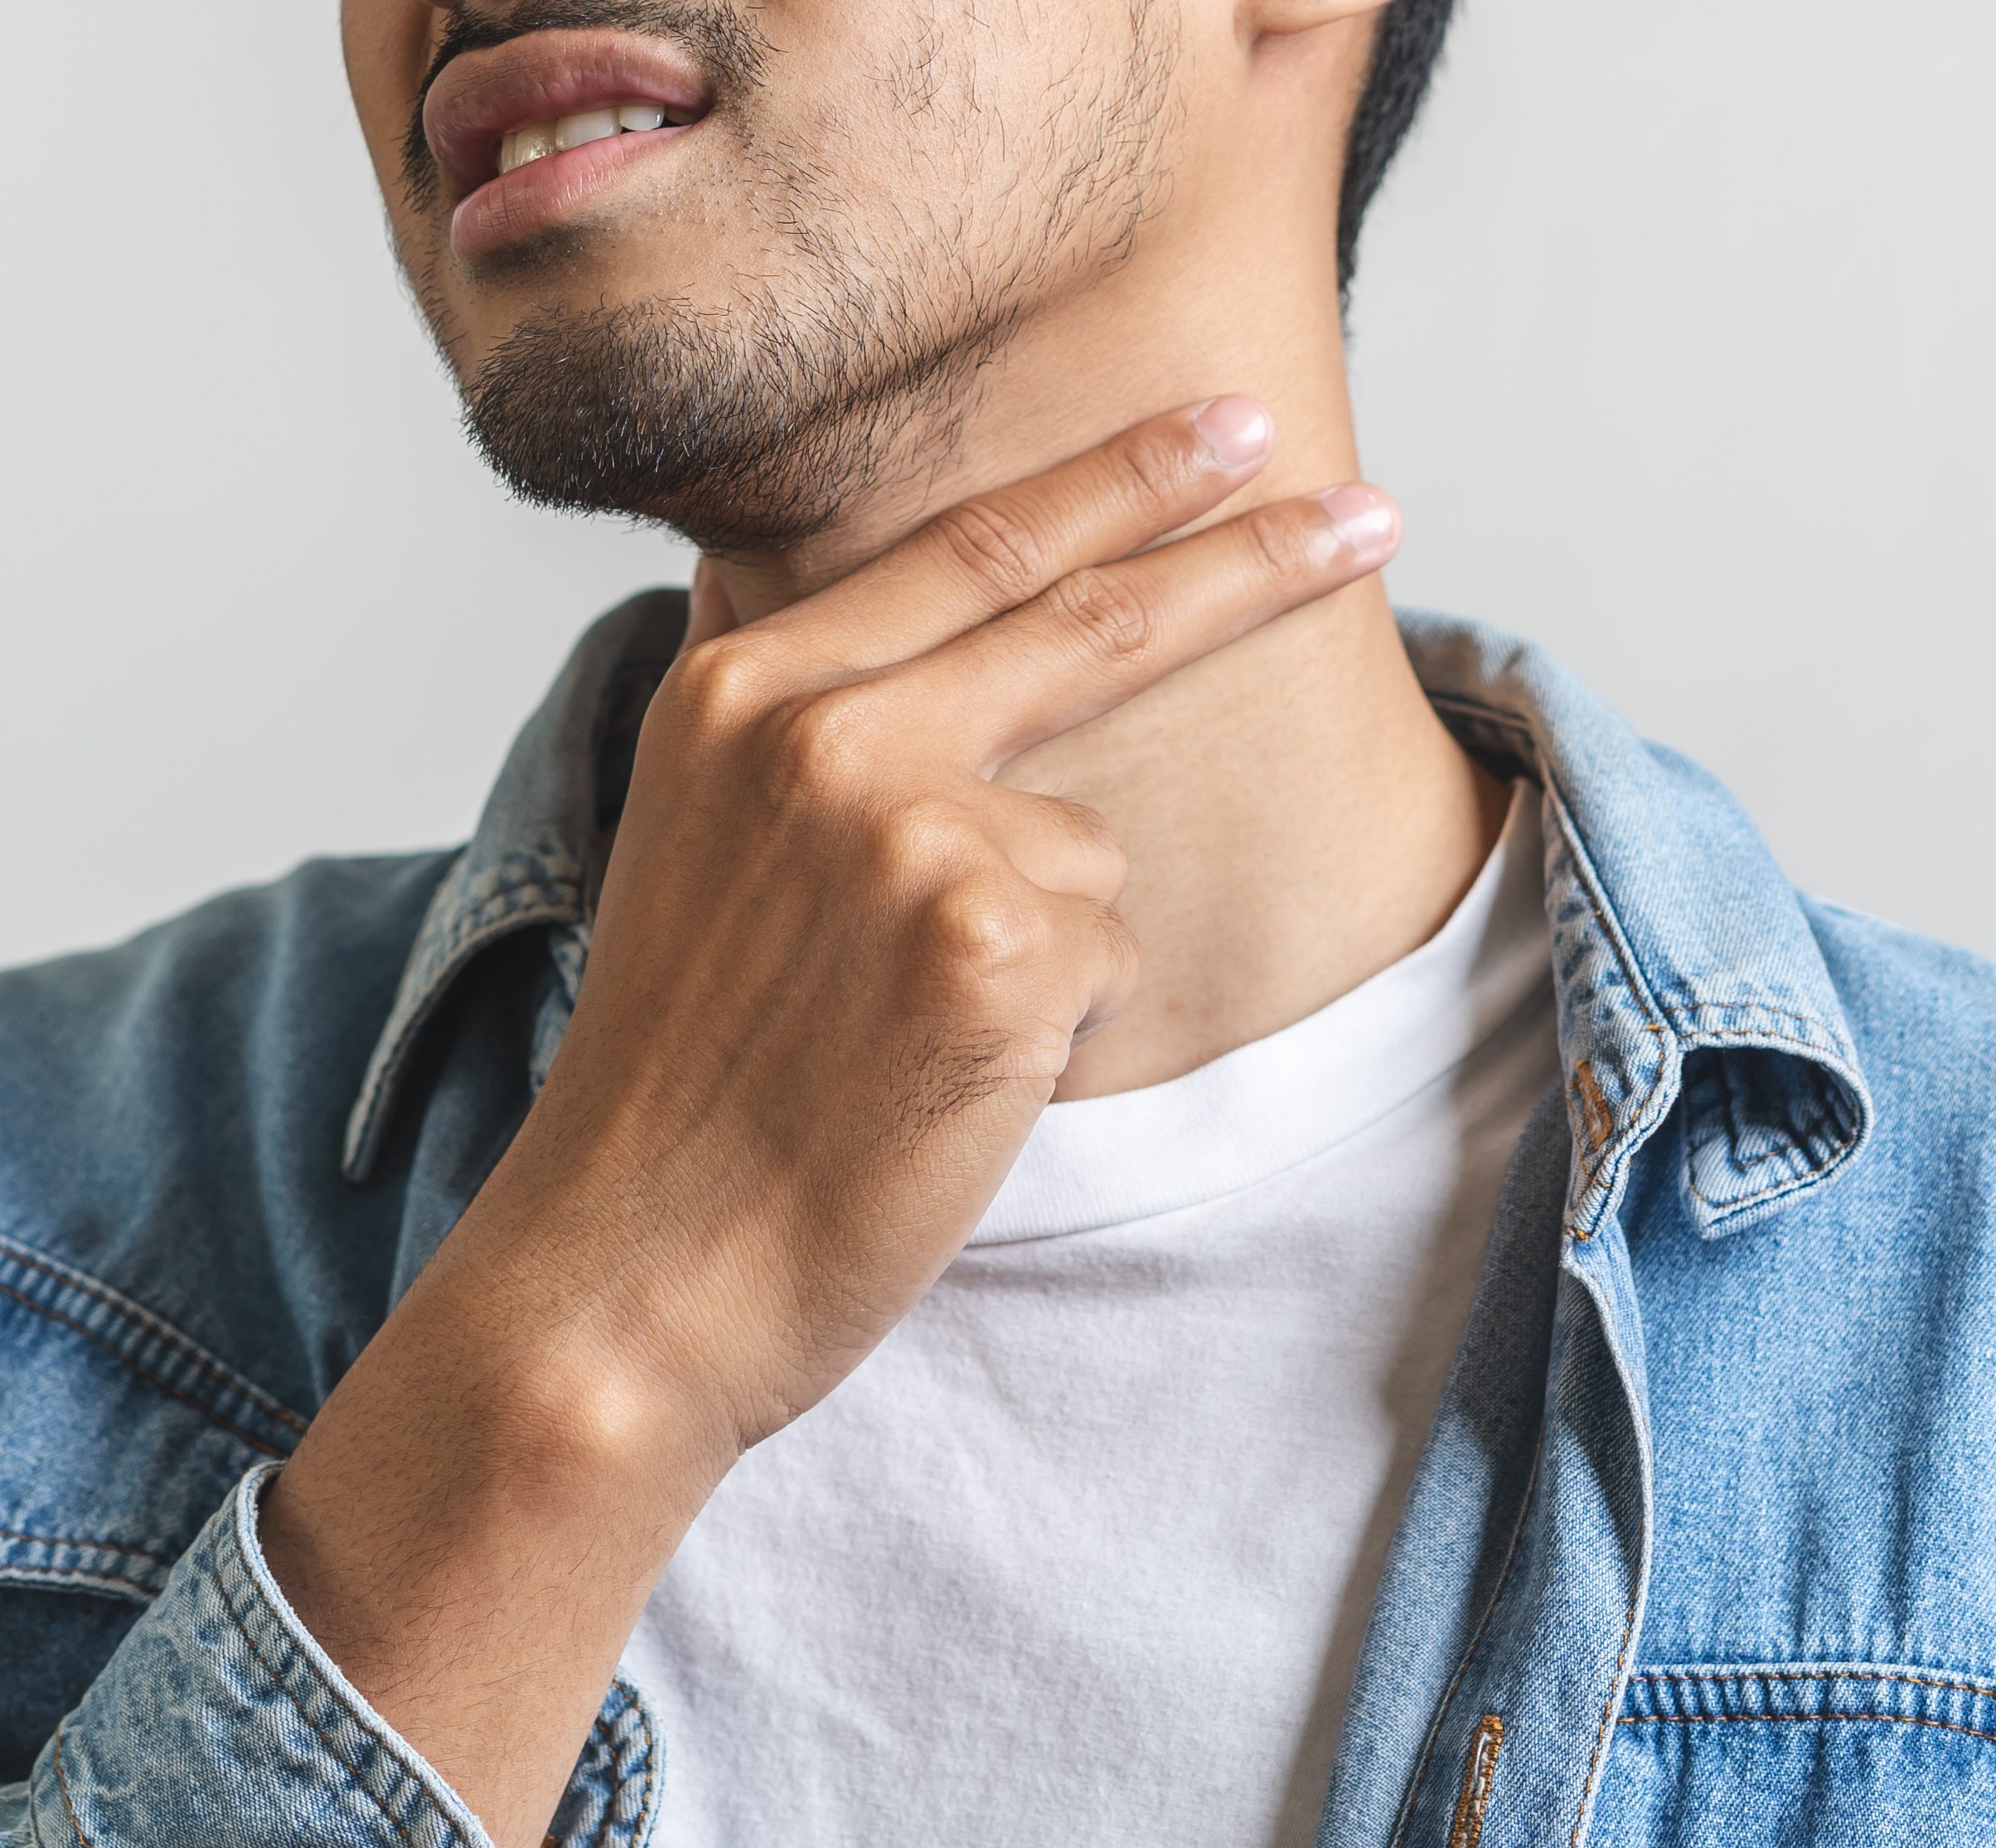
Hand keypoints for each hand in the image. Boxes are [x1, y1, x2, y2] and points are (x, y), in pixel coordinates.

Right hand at [258, 398, 1400, 1847]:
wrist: (626, 1266)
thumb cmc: (676, 1086)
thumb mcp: (700, 850)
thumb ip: (816, 737)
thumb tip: (974, 673)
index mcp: (739, 691)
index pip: (968, 552)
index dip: (1115, 484)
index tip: (1230, 432)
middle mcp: (823, 730)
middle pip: (1091, 617)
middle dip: (1249, 559)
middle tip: (1369, 511)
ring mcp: (911, 829)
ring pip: (1084, 849)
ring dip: (1038, 946)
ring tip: (894, 1037)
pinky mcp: (995, 943)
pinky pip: (1101, 952)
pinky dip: (1047, 1026)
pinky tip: (937, 1078)